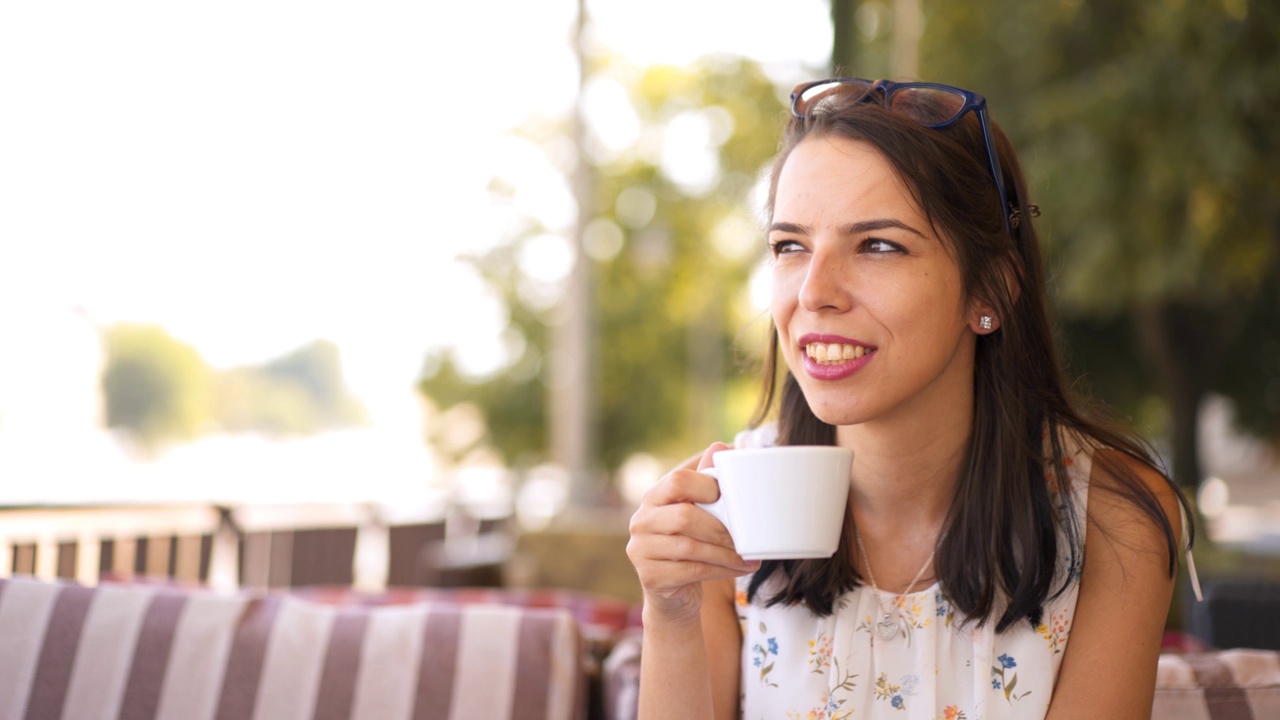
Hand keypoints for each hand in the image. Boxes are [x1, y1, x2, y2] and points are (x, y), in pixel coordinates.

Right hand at [626, 442, 759, 624]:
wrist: (672, 594)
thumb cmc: (689, 545)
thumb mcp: (697, 512)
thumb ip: (705, 482)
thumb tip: (722, 447)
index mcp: (653, 498)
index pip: (677, 480)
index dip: (706, 486)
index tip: (728, 498)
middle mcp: (641, 521)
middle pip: (684, 516)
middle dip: (720, 528)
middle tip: (745, 538)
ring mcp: (641, 550)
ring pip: (690, 546)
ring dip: (726, 553)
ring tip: (748, 556)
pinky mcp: (650, 577)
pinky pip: (692, 570)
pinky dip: (721, 569)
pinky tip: (740, 568)